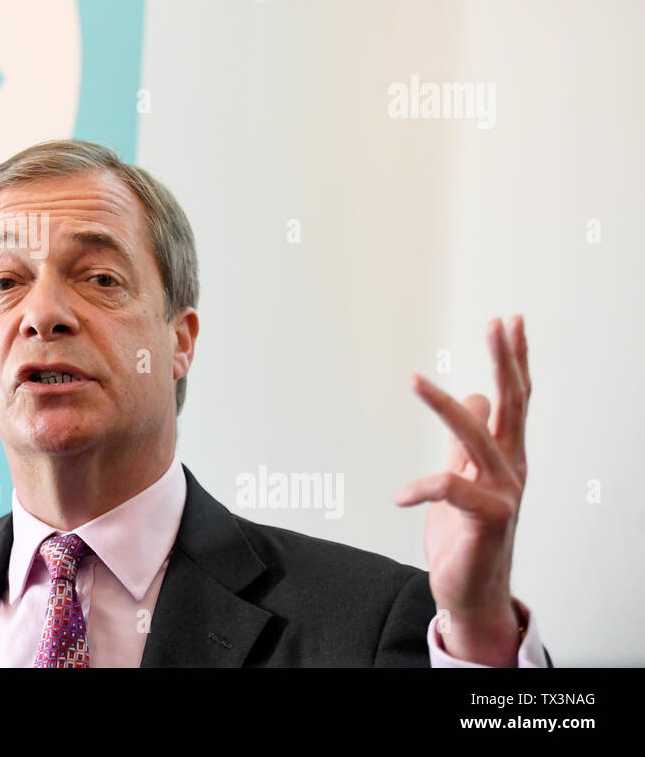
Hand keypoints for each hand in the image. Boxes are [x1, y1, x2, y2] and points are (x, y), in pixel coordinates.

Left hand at [396, 315, 530, 665]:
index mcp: (505, 456)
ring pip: (476, 437)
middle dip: (504, 362)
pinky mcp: (487, 520)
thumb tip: (471, 398)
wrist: (471, 591)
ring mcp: (503, 494)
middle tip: (498, 323)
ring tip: (415, 379)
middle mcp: (511, 470)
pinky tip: (400, 497)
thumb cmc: (466, 537)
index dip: (513, 361)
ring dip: (445, 406)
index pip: (514, 399)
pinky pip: (450, 488)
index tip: (510, 322)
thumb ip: (465, 443)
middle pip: (511, 405)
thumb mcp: (462, 478)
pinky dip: (420, 488)